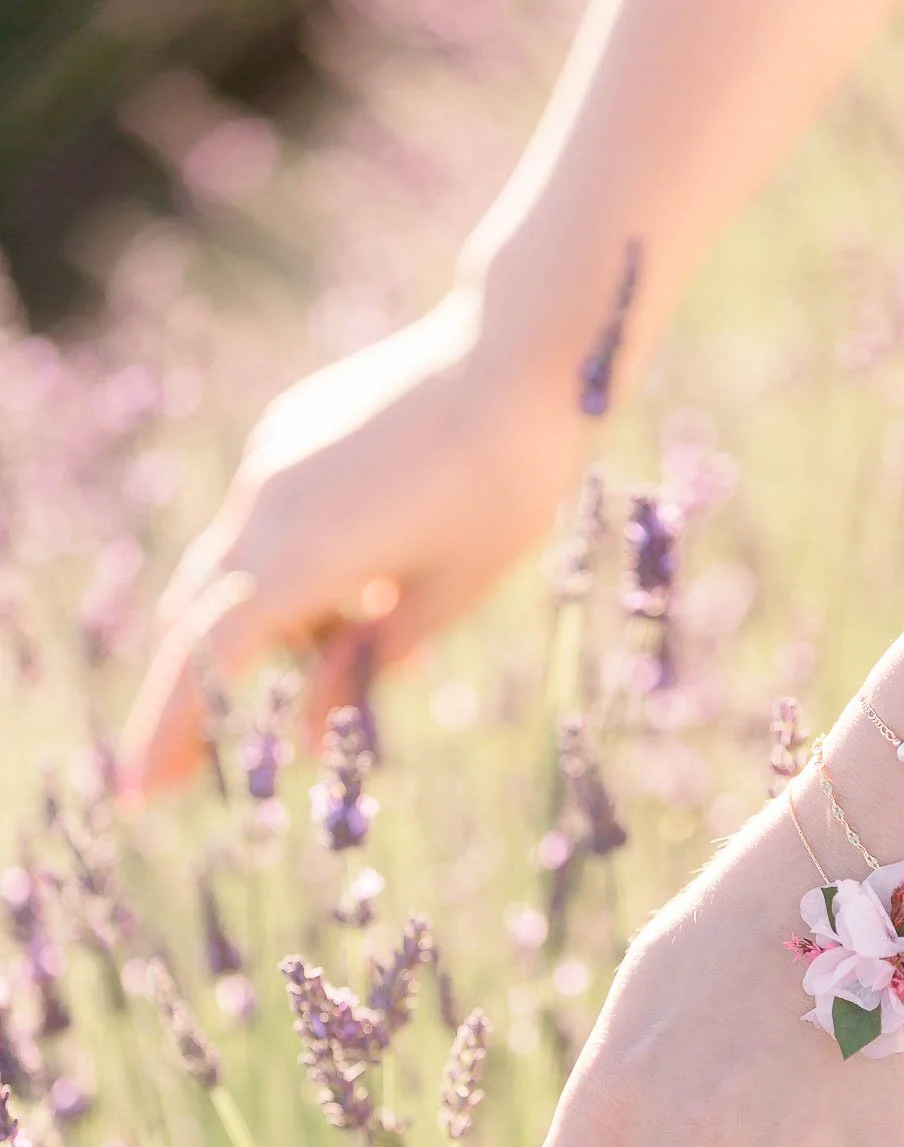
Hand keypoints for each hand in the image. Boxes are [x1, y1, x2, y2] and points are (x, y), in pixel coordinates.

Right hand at [118, 284, 585, 794]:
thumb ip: (367, 665)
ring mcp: (271, 465)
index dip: (171, 733)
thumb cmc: (505, 486)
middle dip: (182, 703)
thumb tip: (303, 732)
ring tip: (344, 652)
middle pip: (196, 622)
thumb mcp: (446, 596)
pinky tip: (368, 584)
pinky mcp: (288, 435)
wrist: (519, 352)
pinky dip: (286, 579)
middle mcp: (268, 508)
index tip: (141, 794)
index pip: (209, 662)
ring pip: (230, 574)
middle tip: (175, 779)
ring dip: (256, 636)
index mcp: (307, 557)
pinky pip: (263, 527)